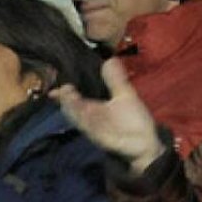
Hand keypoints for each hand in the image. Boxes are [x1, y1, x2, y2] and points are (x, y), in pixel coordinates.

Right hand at [51, 59, 163, 173]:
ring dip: (73, 109)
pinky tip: (83, 111)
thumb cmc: (133, 120)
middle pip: (72, 107)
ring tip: (69, 97)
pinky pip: (89, 128)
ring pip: (77, 117)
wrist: (144, 142)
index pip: (72, 98)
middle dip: (67, 99)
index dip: (62, 93)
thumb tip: (109, 59)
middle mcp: (88, 116)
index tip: (56, 88)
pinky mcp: (99, 136)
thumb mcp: (125, 96)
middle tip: (65, 89)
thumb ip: (115, 80)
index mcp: (92, 105)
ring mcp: (92, 127)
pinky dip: (84, 121)